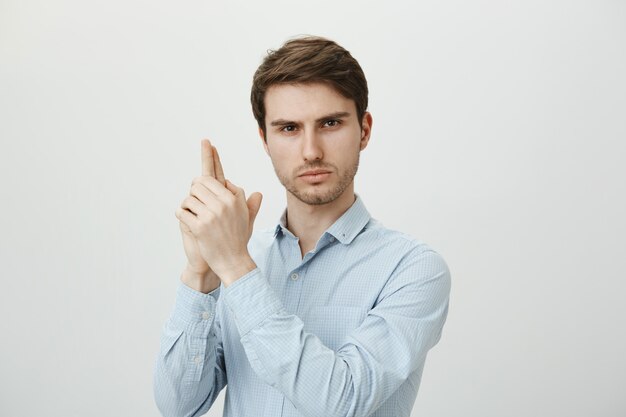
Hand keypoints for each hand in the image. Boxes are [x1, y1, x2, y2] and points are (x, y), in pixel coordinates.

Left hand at [176, 139, 262, 285]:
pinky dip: (183, 217)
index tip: (206, 141)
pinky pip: (182, 212)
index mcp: (233, 197)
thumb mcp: (247, 220)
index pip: (217, 174)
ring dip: (188, 208)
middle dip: (195, 194)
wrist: (234, 262)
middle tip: (199, 208)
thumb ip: (250, 205)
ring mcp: (212, 213)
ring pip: (188, 197)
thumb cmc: (239, 240)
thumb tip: (258, 194)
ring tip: (198, 221)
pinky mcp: (200, 225)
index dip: (211, 157)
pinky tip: (191, 226)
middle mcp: (224, 202)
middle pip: (198, 183)